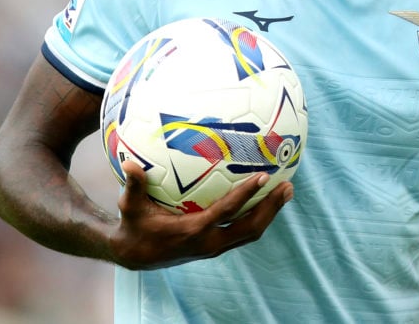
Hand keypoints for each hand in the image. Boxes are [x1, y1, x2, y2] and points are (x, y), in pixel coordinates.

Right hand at [109, 161, 293, 269]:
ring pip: (250, 232)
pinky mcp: (216, 246)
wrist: (136, 255)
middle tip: (288, 187)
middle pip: (249, 228)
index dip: (245, 195)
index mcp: (193, 232)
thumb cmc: (134, 225)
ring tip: (286, 191)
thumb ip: (133, 185)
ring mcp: (215, 247)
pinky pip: (243, 232)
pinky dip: (257, 216)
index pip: (226, 212)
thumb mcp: (130, 206)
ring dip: (269, 213)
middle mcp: (209, 243)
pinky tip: (265, 199)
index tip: (263, 177)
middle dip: (271, 208)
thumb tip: (130, 164)